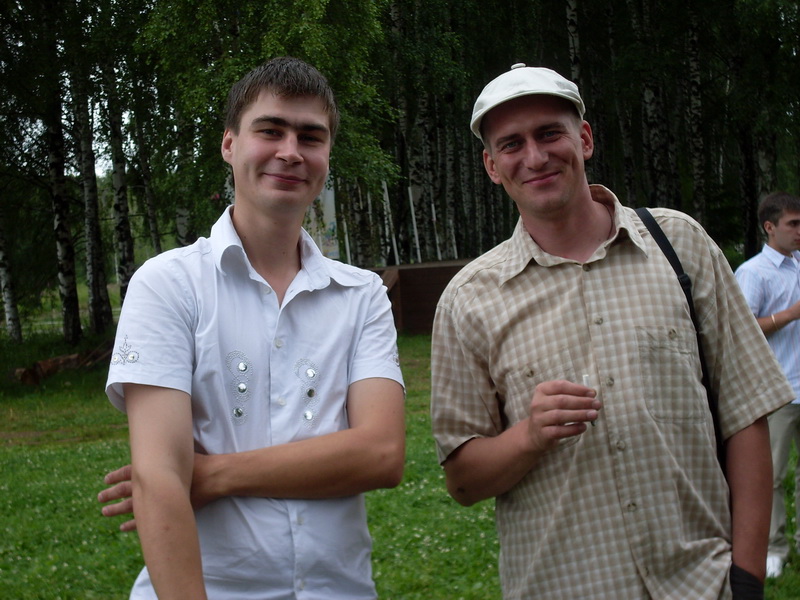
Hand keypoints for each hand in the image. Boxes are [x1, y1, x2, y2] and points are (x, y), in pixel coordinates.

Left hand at [98, 454, 218, 530]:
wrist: (213, 477)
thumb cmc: (199, 463)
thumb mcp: (180, 454)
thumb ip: (166, 454)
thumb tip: (157, 445)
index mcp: (154, 469)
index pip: (129, 472)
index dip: (116, 476)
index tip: (106, 479)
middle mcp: (153, 485)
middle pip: (126, 490)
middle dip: (111, 494)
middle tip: (99, 498)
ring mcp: (158, 500)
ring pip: (132, 507)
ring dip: (117, 510)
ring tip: (105, 512)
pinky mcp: (166, 511)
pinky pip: (145, 521)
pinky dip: (133, 525)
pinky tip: (123, 528)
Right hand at [525, 379, 599, 454]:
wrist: (535, 433)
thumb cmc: (551, 413)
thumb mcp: (556, 400)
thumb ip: (572, 396)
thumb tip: (592, 395)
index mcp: (542, 390)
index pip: (560, 386)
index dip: (578, 389)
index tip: (593, 393)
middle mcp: (538, 403)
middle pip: (561, 400)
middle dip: (582, 402)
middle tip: (597, 404)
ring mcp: (539, 419)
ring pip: (560, 415)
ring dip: (580, 414)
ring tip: (594, 415)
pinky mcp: (543, 433)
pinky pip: (559, 431)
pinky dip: (573, 429)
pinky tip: (583, 427)